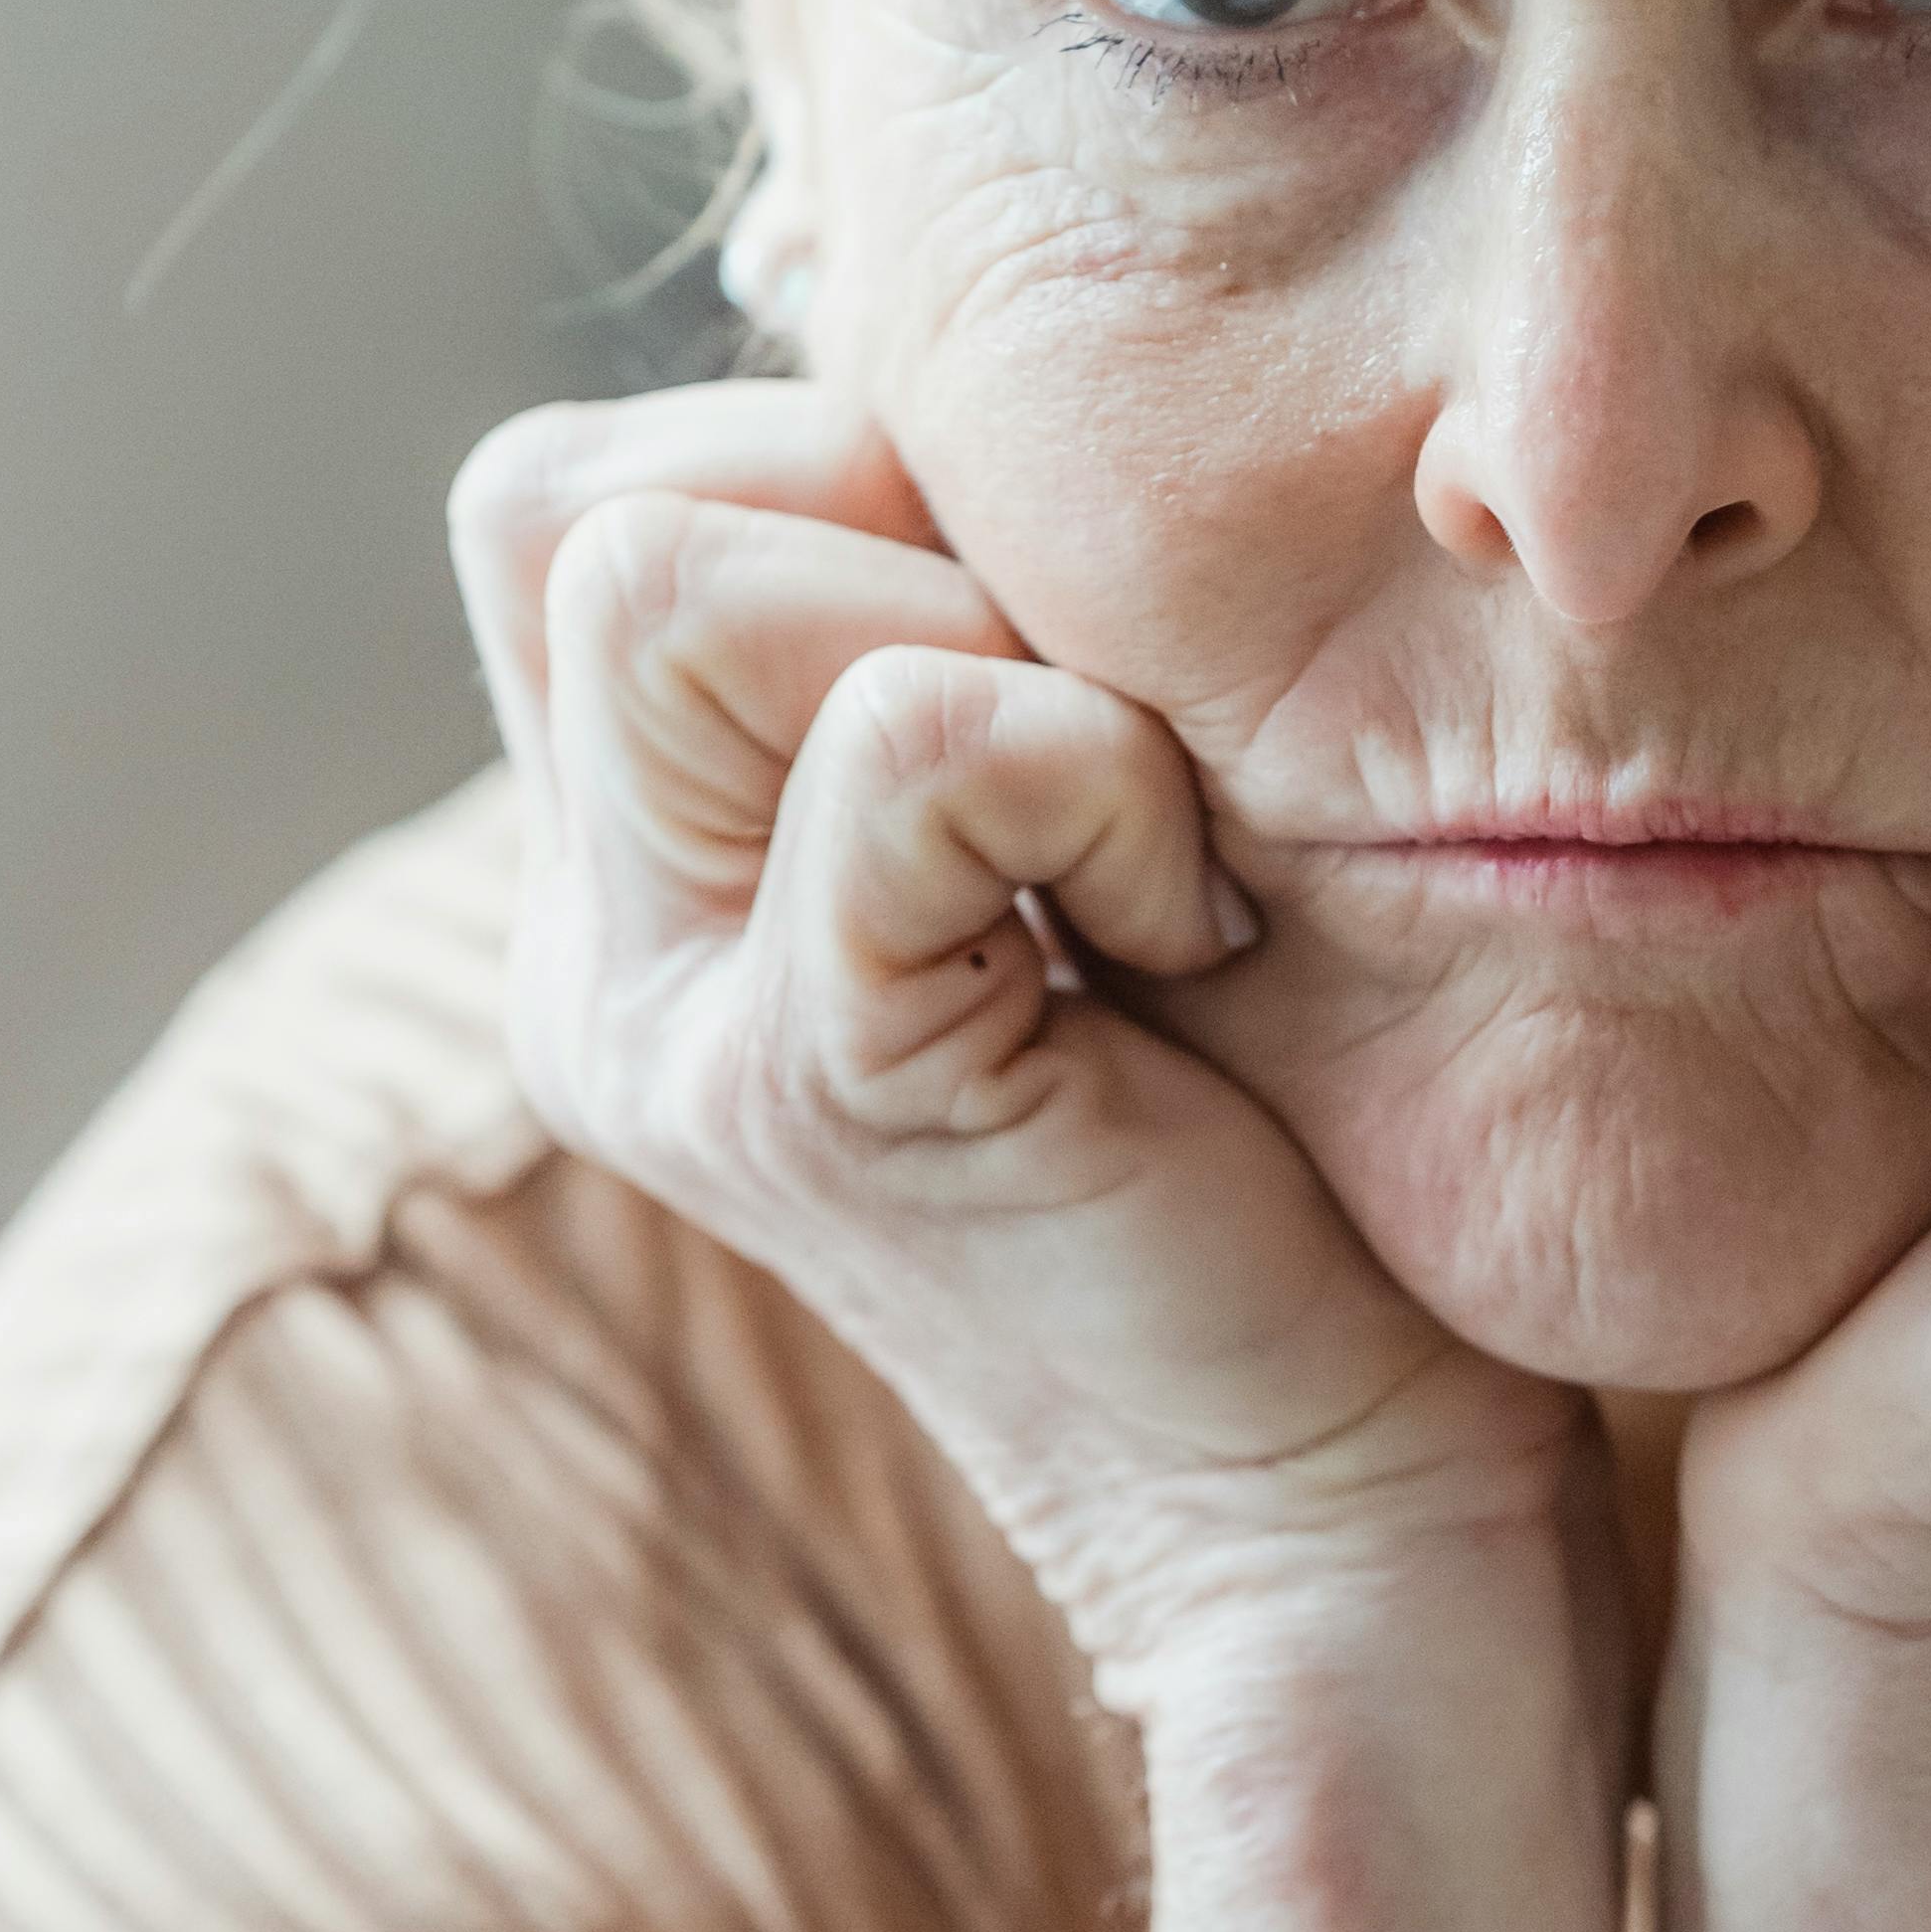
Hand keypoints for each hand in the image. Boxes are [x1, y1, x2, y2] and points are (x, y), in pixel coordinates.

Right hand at [449, 387, 1586, 1705]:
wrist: (1358, 1533)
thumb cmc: (1293, 1167)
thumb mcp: (1089, 851)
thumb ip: (972, 652)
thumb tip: (963, 397)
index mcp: (637, 889)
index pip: (573, 502)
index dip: (829, 475)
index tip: (1057, 667)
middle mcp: (597, 960)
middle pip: (572, 506)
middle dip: (877, 519)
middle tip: (1091, 732)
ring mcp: (669, 1031)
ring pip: (671, 580)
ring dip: (975, 633)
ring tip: (1135, 837)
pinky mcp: (812, 1094)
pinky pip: (903, 739)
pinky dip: (1090, 772)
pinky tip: (1193, 927)